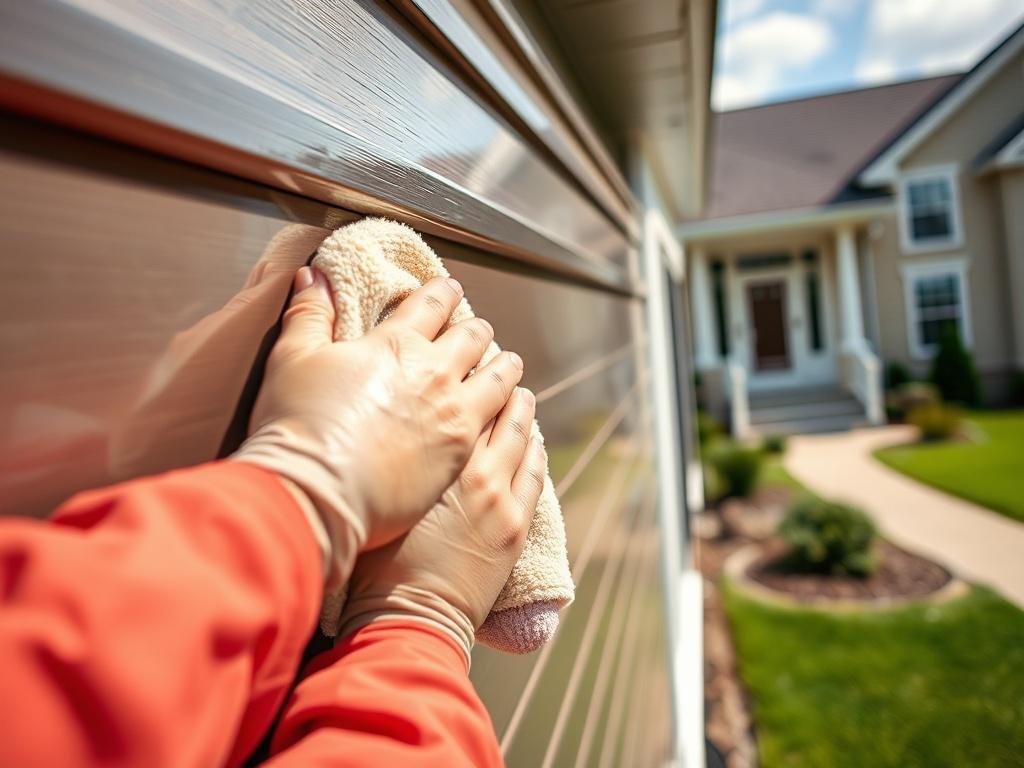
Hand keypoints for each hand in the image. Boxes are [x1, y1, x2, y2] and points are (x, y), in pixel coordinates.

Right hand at [233, 267, 524, 582]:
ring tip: (509, 364)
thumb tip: (313, 275)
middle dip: (477, 330)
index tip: (450, 289)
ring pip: (500, 379)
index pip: (432, 304)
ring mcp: (455, 414)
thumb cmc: (299, 426)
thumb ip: (309, 313)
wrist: (318, 493)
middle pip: (473, 338)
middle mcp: (434, 372)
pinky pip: (506, 427)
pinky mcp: (463, 454)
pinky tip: (515, 417)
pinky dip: (513, 415)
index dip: (443, 292)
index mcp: (396, 343)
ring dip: (505, 367)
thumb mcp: (292, 359)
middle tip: (479, 331)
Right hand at [336, 386, 546, 664]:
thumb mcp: (369, 490)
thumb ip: (381, 446)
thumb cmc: (372, 558)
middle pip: (493, 408)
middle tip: (500, 361)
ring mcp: (499, 494)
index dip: (462, 370)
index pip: (456, 395)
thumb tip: (383, 422)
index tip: (463, 353)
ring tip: (522, 392)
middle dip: (497, 381)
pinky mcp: (515, 523)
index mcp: (433, 453)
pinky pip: (535, 473)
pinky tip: (535, 438)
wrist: (408, 615)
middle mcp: (471, 465)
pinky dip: (536, 450)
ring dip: (521, 410)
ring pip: (520, 436)